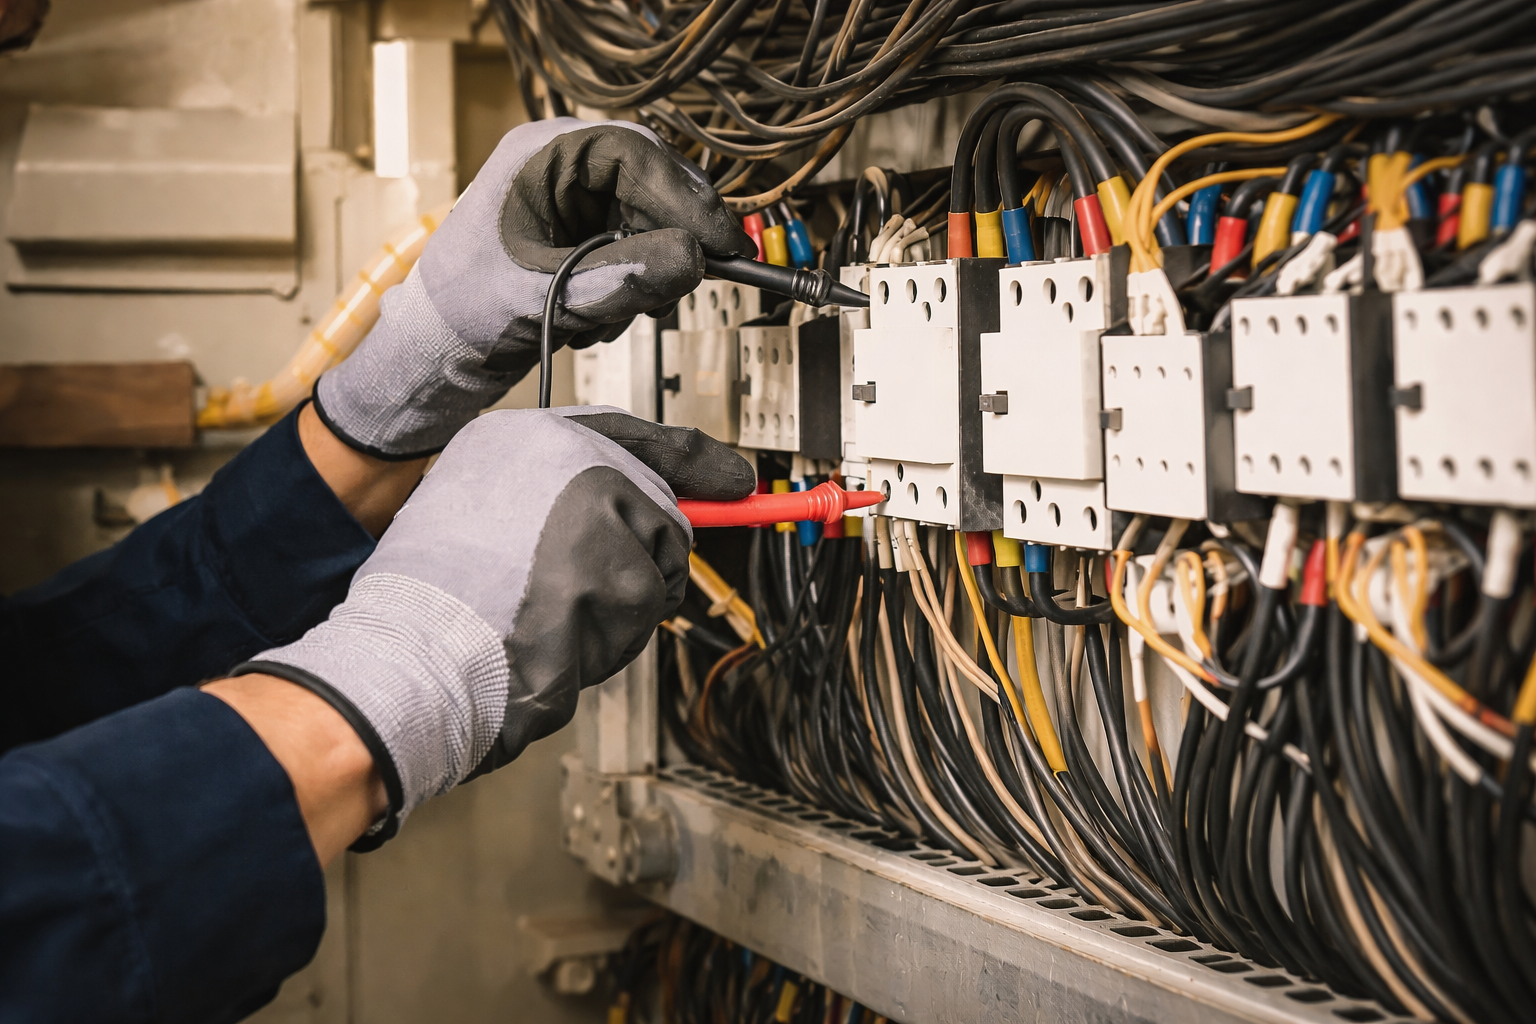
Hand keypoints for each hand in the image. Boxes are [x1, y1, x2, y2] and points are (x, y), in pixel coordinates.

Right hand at [236, 408, 752, 847]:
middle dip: (637, 561)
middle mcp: (566, 454)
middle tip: (573, 596)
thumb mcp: (469, 514)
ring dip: (621, 605)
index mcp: (520, 436)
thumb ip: (544, 503)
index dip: (688, 460)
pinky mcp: (624, 564)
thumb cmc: (430, 606)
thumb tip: (620, 521)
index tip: (733, 478)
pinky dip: (618, 634)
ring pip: (659, 561)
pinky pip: (651, 606)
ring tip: (548, 615)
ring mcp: (600, 506)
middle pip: (656, 505)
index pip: (627, 434)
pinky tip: (561, 635)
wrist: (414, 657)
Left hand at [313, 118, 754, 458]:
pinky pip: (636, 248)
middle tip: (686, 284)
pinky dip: (632, 287)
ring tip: (612, 317)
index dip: (685, 198)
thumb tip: (694, 260)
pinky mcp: (582, 236)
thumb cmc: (464, 311)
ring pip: (650, 221)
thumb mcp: (544, 293)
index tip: (721, 245)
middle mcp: (561, 167)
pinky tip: (599, 318)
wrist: (434, 351)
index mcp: (540, 155)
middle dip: (670, 239)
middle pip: (651, 183)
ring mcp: (573, 201)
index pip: (635, 154)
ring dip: (648, 272)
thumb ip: (620, 276)